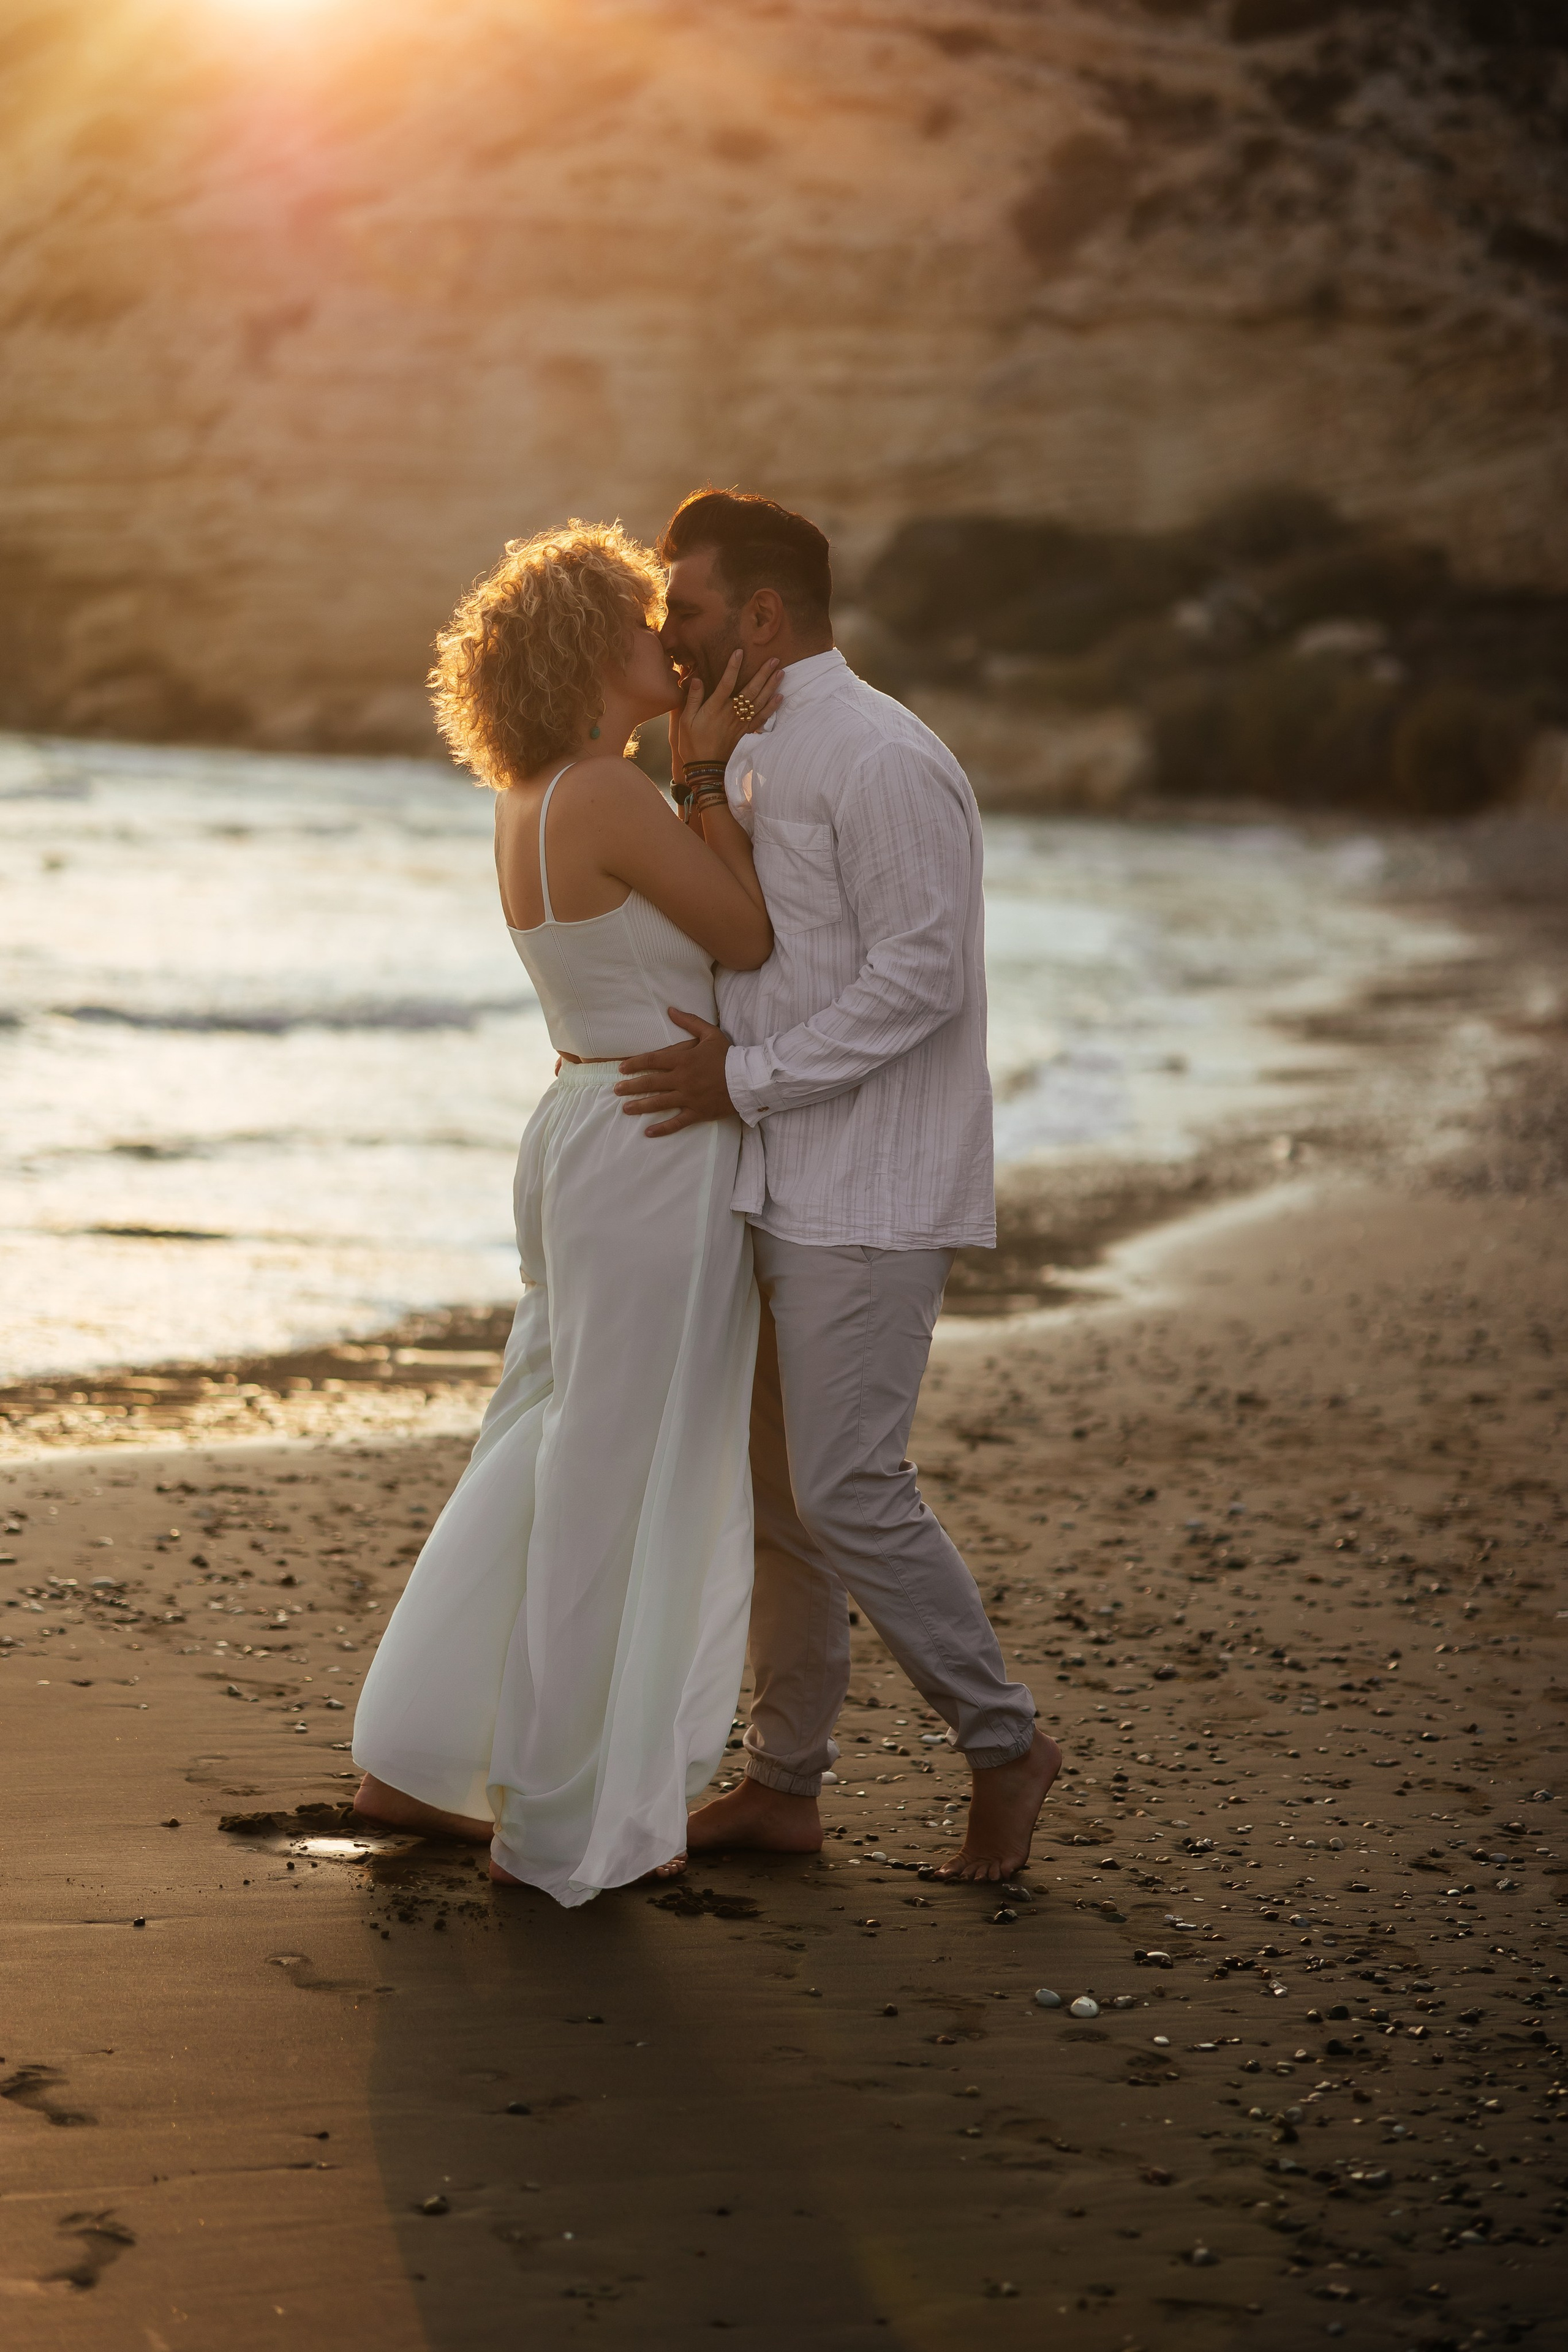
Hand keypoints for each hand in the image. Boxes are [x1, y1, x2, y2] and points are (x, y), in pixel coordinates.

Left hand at [615, 1010, 734, 1134]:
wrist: (748, 1079)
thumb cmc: (729, 1055)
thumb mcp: (710, 1033)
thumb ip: (689, 1021)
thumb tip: (670, 1009)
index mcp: (683, 1060)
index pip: (653, 1060)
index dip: (635, 1063)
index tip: (621, 1068)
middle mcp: (682, 1079)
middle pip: (651, 1082)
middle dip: (631, 1086)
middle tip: (616, 1089)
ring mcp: (688, 1098)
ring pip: (659, 1103)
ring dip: (640, 1106)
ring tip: (625, 1109)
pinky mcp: (697, 1112)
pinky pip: (676, 1122)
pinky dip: (662, 1128)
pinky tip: (648, 1132)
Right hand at [680, 650, 781, 768]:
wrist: (705, 769)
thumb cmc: (693, 743)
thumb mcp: (686, 720)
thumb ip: (693, 699)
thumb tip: (696, 679)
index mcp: (715, 707)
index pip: (726, 682)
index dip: (733, 666)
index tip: (740, 652)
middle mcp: (731, 713)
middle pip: (750, 689)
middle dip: (763, 673)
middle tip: (775, 659)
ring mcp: (741, 723)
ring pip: (759, 701)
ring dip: (771, 686)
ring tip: (781, 672)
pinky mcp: (746, 732)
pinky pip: (762, 718)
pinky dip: (772, 707)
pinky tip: (780, 697)